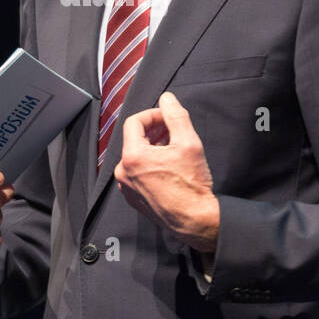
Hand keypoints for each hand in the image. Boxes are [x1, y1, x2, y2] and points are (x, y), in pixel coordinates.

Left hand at [115, 91, 219, 251]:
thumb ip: (175, 116)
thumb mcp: (189, 142)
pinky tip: (169, 166)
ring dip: (153, 147)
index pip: (134, 122)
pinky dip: (150, 164)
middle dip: (154, 131)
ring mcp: (127, 187)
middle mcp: (123, 172)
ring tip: (174, 147)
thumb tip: (167, 99)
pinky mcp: (133, 198)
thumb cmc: (191, 185)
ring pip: (136, 156)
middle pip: (134, 139)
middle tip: (173, 131)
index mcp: (132, 156)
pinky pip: (137, 172)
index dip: (152, 115)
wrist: (195, 220)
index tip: (167, 117)